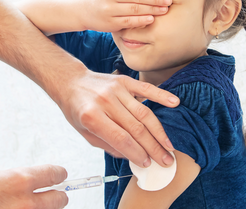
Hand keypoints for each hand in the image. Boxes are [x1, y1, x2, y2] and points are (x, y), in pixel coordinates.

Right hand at [0, 165, 68, 208]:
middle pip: (60, 199)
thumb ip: (17, 181)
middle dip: (56, 197)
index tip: (59, 177)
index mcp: (20, 180)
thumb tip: (31, 183)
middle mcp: (25, 201)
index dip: (58, 175)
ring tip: (28, 207)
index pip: (56, 174)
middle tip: (50, 197)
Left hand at [58, 69, 178, 167]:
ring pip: (144, 113)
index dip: (137, 153)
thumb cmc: (77, 110)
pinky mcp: (124, 81)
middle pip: (136, 128)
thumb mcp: (85, 133)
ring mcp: (116, 90)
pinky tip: (174, 103)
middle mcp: (105, 101)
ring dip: (159, 132)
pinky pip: (146, 89)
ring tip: (169, 146)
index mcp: (92, 116)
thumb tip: (133, 157)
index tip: (148, 164)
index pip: (121, 139)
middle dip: (153, 147)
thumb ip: (108, 145)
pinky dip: (162, 95)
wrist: (71, 83)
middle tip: (166, 160)